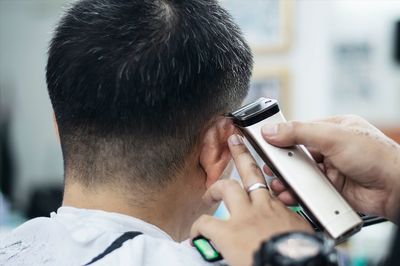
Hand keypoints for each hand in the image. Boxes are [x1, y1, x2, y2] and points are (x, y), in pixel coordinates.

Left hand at [191, 134, 312, 265]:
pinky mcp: (228, 232)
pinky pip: (206, 222)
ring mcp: (244, 217)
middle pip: (251, 172)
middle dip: (242, 155)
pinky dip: (199, 227)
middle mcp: (262, 207)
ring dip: (215, 188)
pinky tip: (196, 233)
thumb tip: (290, 229)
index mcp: (280, 210)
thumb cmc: (300, 257)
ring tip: (208, 193)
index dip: (265, 178)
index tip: (261, 175)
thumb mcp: (302, 236)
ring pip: (227, 187)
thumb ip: (291, 225)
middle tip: (235, 143)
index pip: (271, 188)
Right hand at [262, 115, 399, 221]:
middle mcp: (331, 149)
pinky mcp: (332, 188)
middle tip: (269, 167)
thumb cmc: (376, 156)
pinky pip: (308, 190)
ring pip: (301, 174)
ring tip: (277, 184)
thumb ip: (300, 132)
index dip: (281, 137)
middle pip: (297, 154)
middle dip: (282, 163)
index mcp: (333, 129)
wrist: (396, 189)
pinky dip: (297, 193)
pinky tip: (288, 195)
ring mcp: (331, 169)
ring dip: (287, 180)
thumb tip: (271, 130)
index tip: (264, 142)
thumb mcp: (334, 136)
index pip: (299, 130)